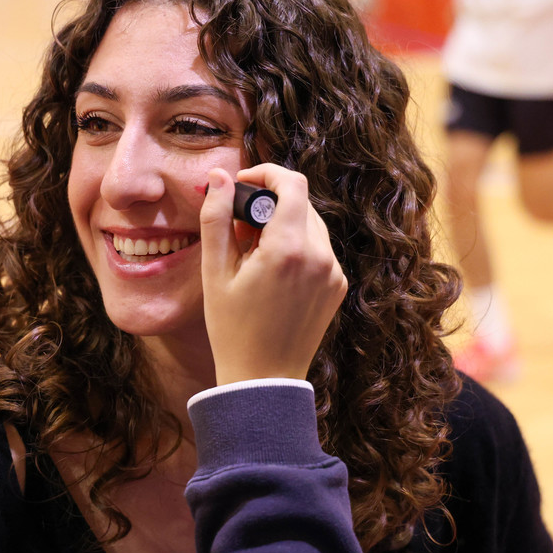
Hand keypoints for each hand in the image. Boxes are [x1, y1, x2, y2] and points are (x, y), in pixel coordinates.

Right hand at [199, 165, 347, 384]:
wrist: (263, 380)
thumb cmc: (231, 328)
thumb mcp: (214, 271)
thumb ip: (217, 217)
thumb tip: (220, 176)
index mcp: (288, 249)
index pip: (291, 183)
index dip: (266, 173)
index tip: (243, 184)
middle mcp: (320, 256)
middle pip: (300, 201)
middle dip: (269, 203)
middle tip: (238, 227)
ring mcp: (333, 272)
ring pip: (310, 223)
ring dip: (282, 224)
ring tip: (253, 252)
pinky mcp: (337, 286)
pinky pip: (318, 248)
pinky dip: (296, 246)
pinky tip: (272, 272)